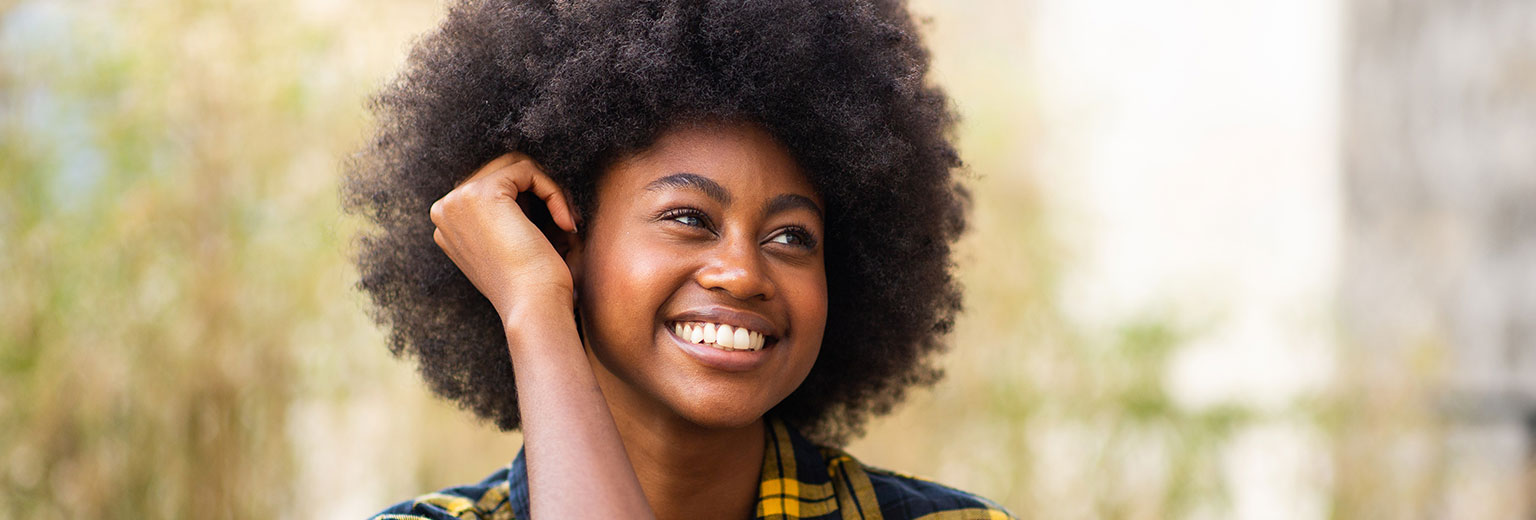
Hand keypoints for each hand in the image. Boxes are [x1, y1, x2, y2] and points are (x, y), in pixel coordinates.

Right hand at [430, 153, 578, 320]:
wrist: (531, 307)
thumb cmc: (530, 286)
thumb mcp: (507, 245)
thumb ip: (503, 215)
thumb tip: (526, 180)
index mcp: (448, 224)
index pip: (490, 186)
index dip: (528, 200)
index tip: (555, 226)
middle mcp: (445, 210)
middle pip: (500, 171)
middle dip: (538, 190)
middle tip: (565, 219)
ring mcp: (458, 200)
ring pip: (515, 166)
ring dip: (549, 190)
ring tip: (566, 222)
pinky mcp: (481, 193)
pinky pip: (528, 171)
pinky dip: (554, 192)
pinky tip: (565, 222)